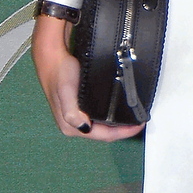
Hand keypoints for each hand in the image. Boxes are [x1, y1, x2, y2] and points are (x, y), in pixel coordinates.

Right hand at [31, 13, 142, 141]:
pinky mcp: (80, 108)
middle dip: (123, 130)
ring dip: (118, 123)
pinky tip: (120, 109)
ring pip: (102, 126)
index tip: (139, 125)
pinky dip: (111, 115)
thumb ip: (72, 112)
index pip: (103, 136)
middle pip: (104, 133)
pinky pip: (100, 116)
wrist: (53, 57)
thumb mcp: (66, 92)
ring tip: (133, 116)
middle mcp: (74, 125)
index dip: (123, 133)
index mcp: (71, 126)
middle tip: (139, 120)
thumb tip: (84, 127)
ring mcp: (77, 117)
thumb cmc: (59, 73)